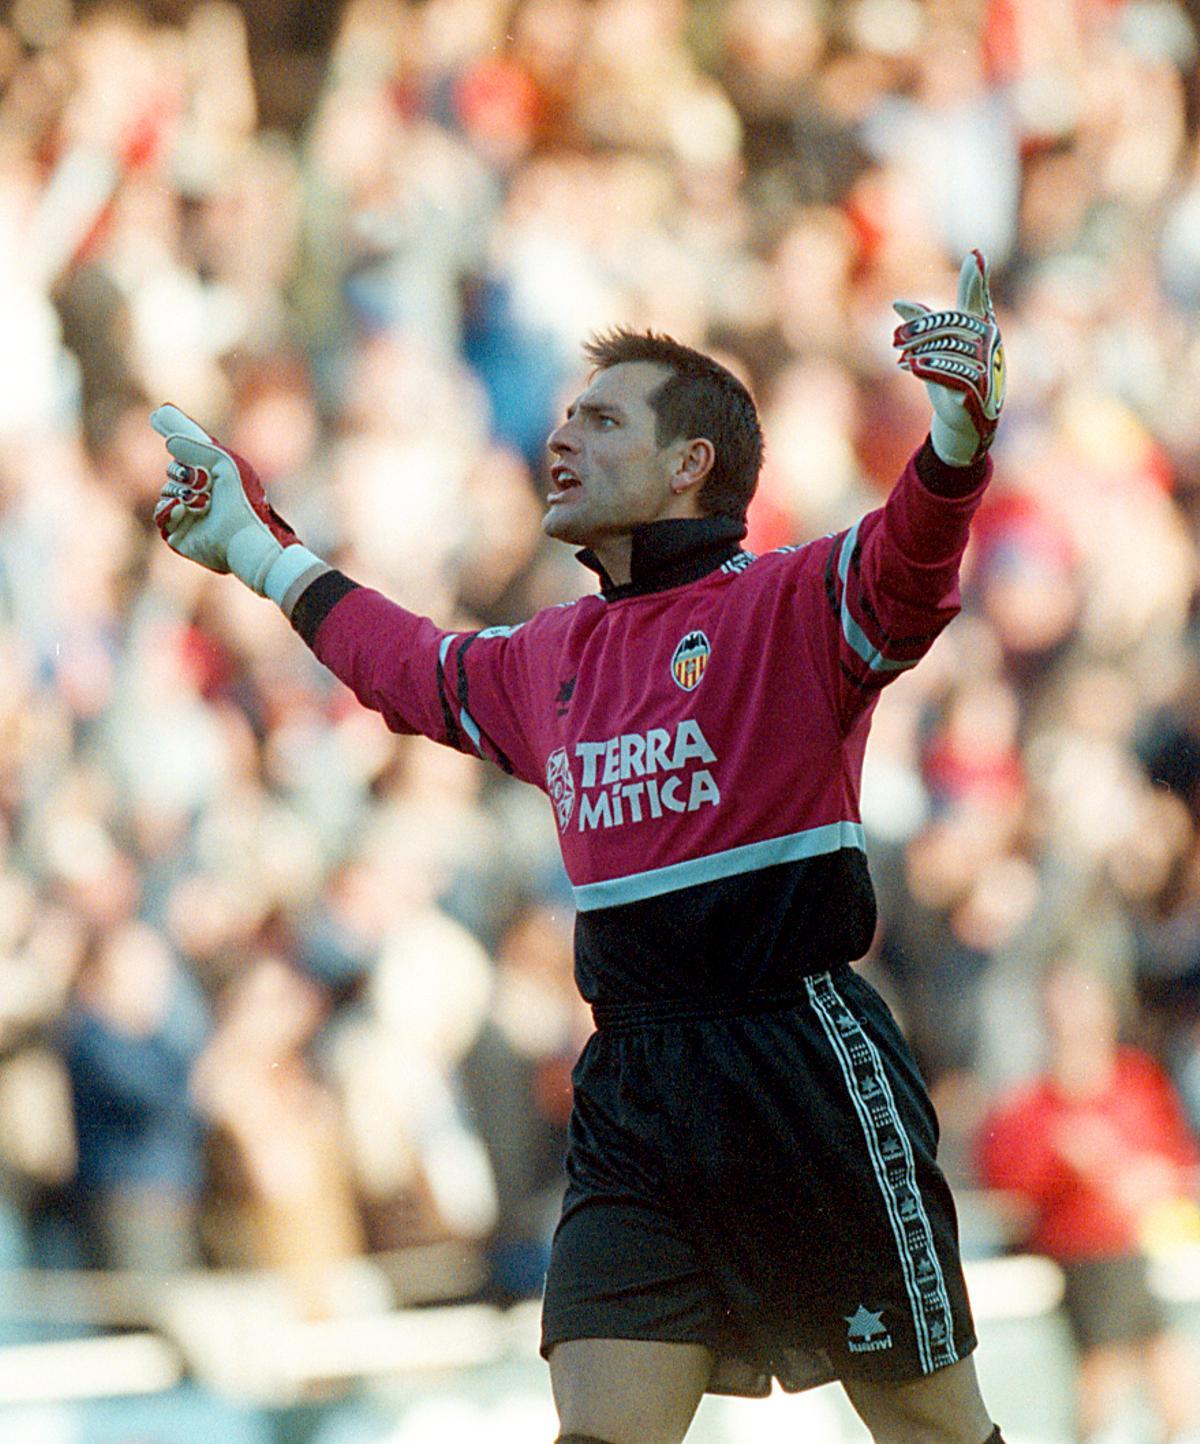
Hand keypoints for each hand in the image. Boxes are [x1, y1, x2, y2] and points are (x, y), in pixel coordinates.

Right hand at [151, 404, 320, 604]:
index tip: (158, 414)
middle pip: (174, 470)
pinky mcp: (178, 532)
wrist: (243, 536)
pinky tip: (184, 510)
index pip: (190, 450)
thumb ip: (195, 445)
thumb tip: (169, 442)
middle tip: (204, 482)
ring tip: (203, 503)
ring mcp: (189, 513)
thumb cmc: (241, 500)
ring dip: (181, 493)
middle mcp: (201, 493)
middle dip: (184, 472)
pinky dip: (169, 508)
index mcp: (215, 475)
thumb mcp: (221, 463)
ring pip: (165, 491)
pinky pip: (160, 513)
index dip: (175, 430)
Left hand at [893, 250, 1005, 466]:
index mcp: (982, 327)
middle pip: (950, 326)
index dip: (975, 279)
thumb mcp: (935, 350)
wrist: (963, 420)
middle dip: (920, 331)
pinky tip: (911, 368)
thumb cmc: (951, 379)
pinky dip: (928, 368)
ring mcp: (986, 365)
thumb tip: (896, 303)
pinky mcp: (977, 389)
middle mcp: (989, 343)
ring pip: (946, 349)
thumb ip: (922, 325)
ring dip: (920, 353)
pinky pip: (950, 372)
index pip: (977, 299)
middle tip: (896, 340)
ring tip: (904, 359)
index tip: (974, 255)